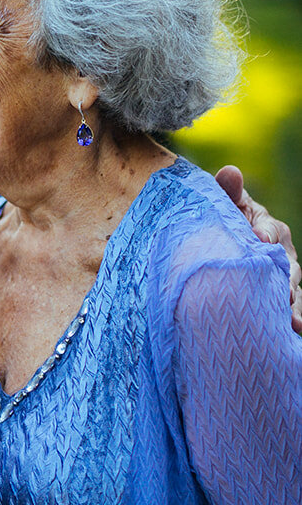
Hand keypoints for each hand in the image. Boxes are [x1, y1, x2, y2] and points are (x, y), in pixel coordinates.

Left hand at [215, 166, 301, 333]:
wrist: (212, 246)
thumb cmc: (221, 221)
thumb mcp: (223, 204)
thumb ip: (226, 190)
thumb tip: (230, 171)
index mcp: (268, 227)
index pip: (270, 230)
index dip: (265, 234)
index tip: (259, 239)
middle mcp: (280, 253)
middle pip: (289, 266)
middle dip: (287, 278)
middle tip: (283, 291)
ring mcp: (280, 278)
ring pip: (293, 292)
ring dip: (295, 307)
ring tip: (293, 322)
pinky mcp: (276, 299)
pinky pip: (288, 310)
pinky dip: (293, 320)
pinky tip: (295, 333)